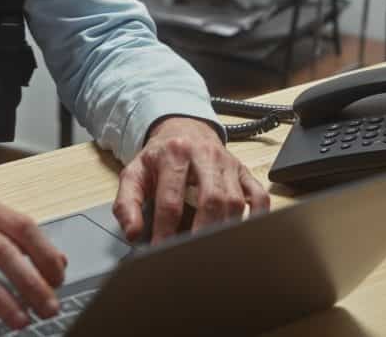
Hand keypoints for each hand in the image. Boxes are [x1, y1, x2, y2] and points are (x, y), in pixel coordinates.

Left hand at [113, 116, 270, 243]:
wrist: (183, 128)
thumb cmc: (159, 156)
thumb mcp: (134, 173)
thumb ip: (127, 203)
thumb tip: (132, 232)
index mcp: (173, 154)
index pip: (171, 200)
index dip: (165, 230)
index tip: (161, 252)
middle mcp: (204, 156)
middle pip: (210, 199)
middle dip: (202, 232)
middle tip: (193, 256)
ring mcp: (227, 163)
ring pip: (234, 200)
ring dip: (225, 229)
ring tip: (213, 250)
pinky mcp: (243, 170)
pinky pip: (258, 195)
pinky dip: (257, 216)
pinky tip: (245, 233)